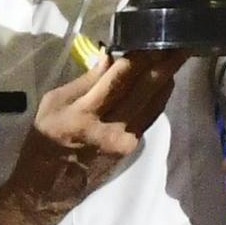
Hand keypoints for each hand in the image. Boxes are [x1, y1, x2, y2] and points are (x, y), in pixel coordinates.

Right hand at [0, 55, 184, 224]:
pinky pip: (150, 116)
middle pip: (144, 89)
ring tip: (179, 55)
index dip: (140, 57)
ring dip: (168, 78)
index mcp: (83, 114)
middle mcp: (110, 128)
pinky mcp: (131, 147)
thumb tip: (110, 57)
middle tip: (181, 42)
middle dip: (164, 64)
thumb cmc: (45, 141)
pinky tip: (167, 80)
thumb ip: (84, 81)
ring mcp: (124, 140)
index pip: (118, 78)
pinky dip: (160, 96)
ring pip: (153, 102)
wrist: (48, 187)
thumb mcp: (52, 104)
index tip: (153, 37)